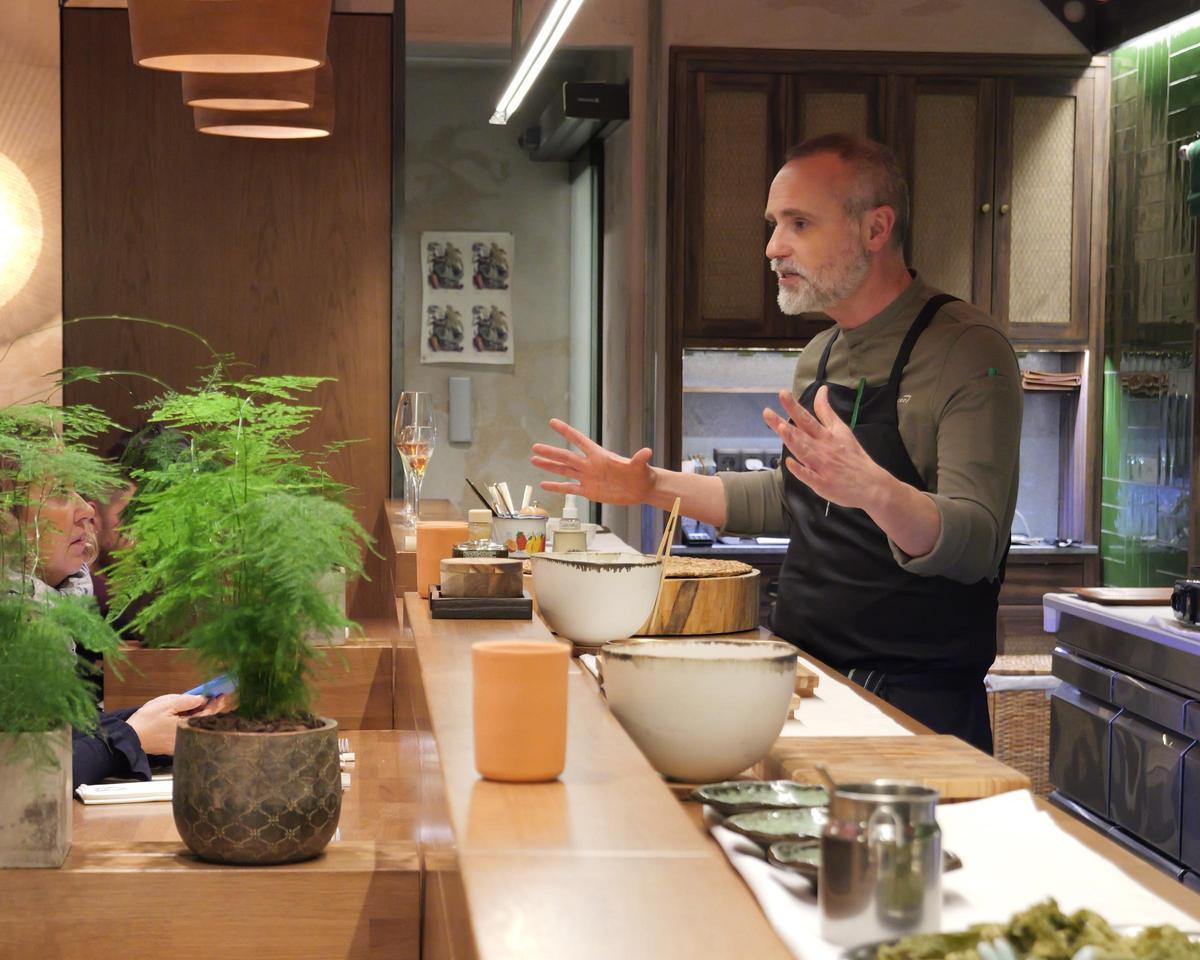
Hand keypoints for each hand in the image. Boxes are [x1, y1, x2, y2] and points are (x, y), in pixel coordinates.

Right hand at [126, 693, 229, 755]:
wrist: (130, 738)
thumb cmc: (146, 720)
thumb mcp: (166, 704)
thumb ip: (186, 701)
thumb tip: (203, 698)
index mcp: (186, 726)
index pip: (208, 715)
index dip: (216, 704)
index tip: (221, 695)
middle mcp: (187, 737)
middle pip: (205, 722)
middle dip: (211, 709)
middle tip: (216, 697)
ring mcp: (182, 742)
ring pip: (198, 727)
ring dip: (202, 715)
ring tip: (203, 703)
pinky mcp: (176, 746)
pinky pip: (190, 732)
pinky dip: (193, 722)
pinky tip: (191, 714)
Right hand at [531, 419, 655, 505]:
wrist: (641, 489)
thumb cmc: (642, 475)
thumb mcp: (640, 467)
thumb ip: (639, 459)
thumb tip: (647, 451)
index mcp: (600, 456)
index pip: (580, 441)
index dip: (566, 431)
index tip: (553, 422)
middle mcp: (590, 465)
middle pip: (566, 456)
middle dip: (551, 452)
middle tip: (535, 446)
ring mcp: (588, 478)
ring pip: (564, 471)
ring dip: (550, 466)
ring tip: (534, 460)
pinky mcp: (589, 491)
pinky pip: (569, 489)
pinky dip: (557, 487)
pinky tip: (544, 484)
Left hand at [762, 386, 893, 510]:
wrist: (871, 483)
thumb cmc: (853, 455)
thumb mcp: (842, 429)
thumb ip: (827, 411)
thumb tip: (821, 390)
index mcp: (826, 435)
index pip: (807, 418)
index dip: (793, 406)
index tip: (782, 393)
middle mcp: (823, 448)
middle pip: (800, 434)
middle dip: (783, 423)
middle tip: (767, 412)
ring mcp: (822, 466)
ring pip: (804, 452)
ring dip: (793, 440)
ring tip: (781, 428)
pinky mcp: (823, 483)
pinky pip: (810, 476)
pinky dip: (800, 470)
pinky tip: (789, 462)